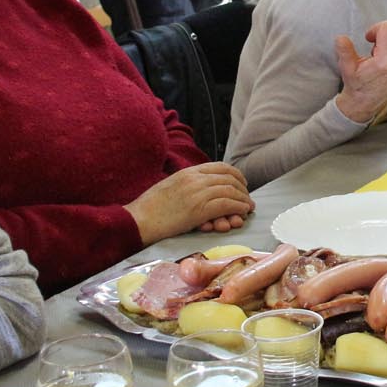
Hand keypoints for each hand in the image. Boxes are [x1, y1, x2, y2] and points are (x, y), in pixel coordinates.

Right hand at [125, 162, 253, 245]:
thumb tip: (205, 189)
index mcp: (188, 172)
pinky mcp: (199, 210)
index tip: (241, 184)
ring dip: (243, 200)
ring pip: (230, 191)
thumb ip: (188, 184)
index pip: (220, 167)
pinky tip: (241, 213)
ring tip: (247, 208)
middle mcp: (195, 179)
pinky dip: (238, 208)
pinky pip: (226, 205)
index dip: (235, 175)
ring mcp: (197, 193)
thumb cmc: (150, 208)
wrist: (139, 220)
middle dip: (242, 189)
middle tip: (247, 199)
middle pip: (229, 178)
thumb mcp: (170, 187)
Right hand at [334, 20, 386, 122]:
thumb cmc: (357, 84)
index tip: (369, 37)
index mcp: (386, 63)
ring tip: (384, 49)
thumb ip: (344, 51)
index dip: (376, 28)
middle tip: (376, 42)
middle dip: (385, 30)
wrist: (366, 102)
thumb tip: (341, 38)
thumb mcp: (347, 67)